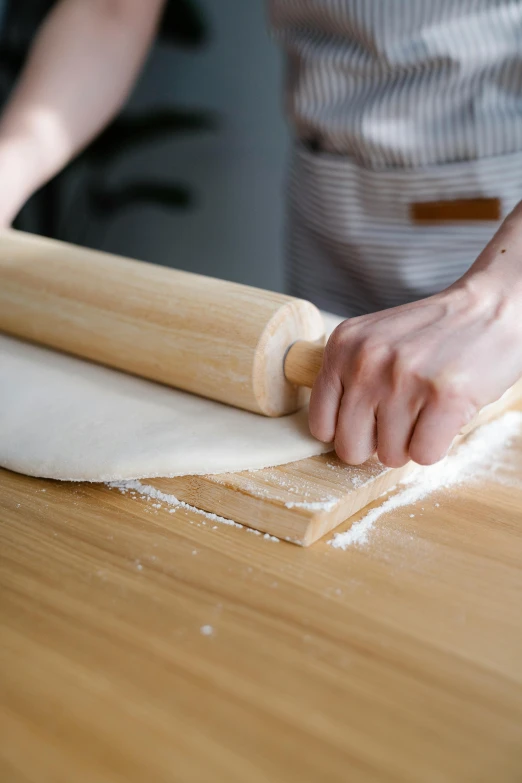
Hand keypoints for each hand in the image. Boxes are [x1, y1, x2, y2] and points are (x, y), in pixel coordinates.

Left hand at [309, 281, 521, 467]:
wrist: (491, 306)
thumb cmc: (434, 332)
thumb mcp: (374, 340)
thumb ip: (349, 377)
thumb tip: (334, 435)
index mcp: (342, 346)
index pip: (321, 425)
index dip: (350, 431)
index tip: (371, 422)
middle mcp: (365, 362)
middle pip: (351, 448)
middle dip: (379, 444)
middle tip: (403, 419)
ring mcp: (403, 379)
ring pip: (390, 456)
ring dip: (413, 442)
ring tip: (428, 408)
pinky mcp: (443, 397)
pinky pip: (424, 456)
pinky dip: (438, 445)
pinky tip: (446, 414)